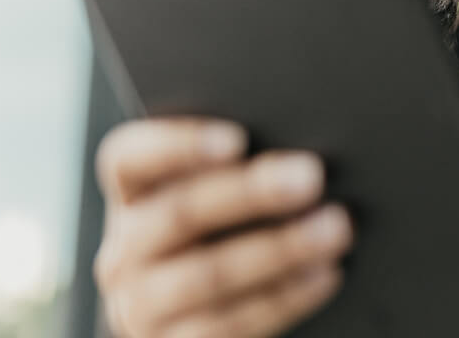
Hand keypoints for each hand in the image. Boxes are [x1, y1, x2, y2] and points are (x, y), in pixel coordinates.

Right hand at [92, 117, 352, 337]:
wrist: (204, 320)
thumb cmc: (224, 236)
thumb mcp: (214, 202)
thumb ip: (236, 171)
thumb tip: (298, 154)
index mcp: (130, 199)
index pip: (127, 160)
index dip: (177, 145)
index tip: (238, 138)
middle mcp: (124, 252)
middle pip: (178, 213)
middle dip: (250, 193)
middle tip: (312, 176)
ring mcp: (141, 307)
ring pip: (208, 273)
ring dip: (280, 248)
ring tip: (335, 227)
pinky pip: (231, 323)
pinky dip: (285, 297)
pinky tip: (325, 274)